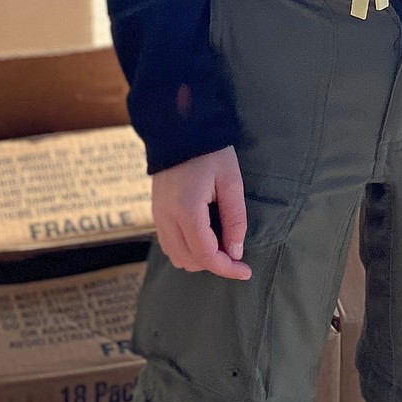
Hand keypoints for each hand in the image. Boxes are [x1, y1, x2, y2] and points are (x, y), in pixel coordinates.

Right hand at [151, 145, 251, 279]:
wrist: (179, 130)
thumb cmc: (210, 152)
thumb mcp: (231, 180)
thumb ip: (235, 218)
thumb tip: (236, 252)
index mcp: (187, 210)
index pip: (207, 255)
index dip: (228, 268)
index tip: (246, 271)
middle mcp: (167, 218)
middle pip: (191, 261)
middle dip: (215, 263)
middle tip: (236, 251)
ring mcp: (158, 216)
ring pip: (177, 256)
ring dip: (199, 258)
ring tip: (221, 243)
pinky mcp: (155, 212)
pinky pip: (168, 244)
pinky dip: (186, 249)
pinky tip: (203, 237)